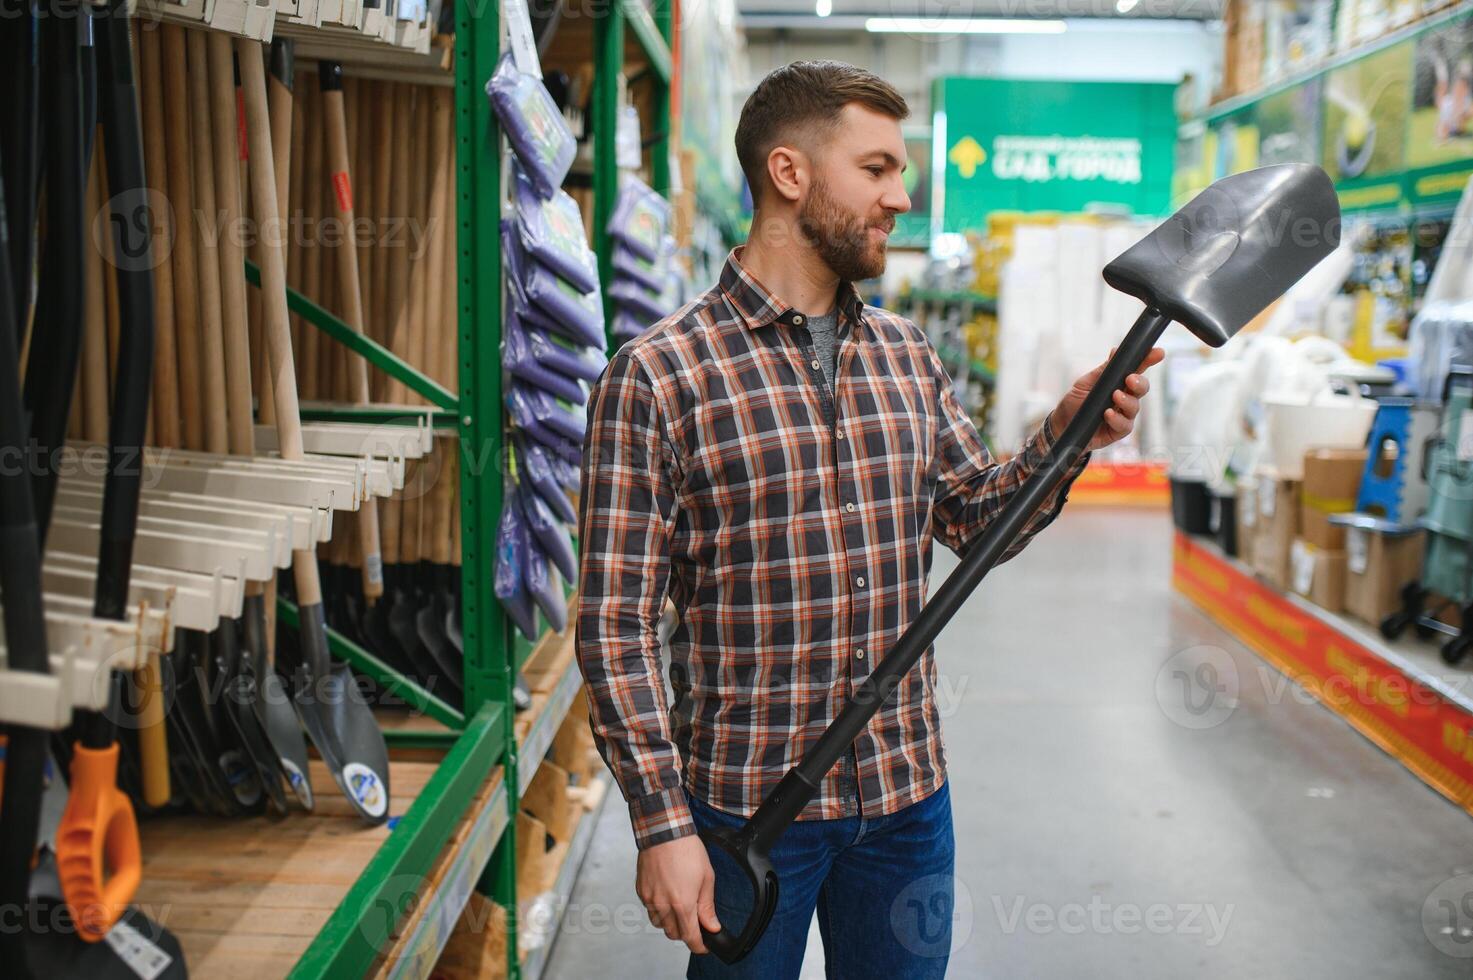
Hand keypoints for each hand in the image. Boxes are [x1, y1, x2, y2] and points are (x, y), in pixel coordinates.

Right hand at [636, 833, 720, 953]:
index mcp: (683, 904)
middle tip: (694, 921)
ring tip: (679, 906)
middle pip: (673, 934)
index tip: (704, 946)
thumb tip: (712, 926)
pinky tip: (666, 895)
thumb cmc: (687, 851)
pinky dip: (658, 909)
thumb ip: (707, 906)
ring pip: (660, 924)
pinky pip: (650, 910)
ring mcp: (650, 899)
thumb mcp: (707, 878)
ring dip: (670, 922)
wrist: (664, 832)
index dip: (699, 946)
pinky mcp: (641, 891)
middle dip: (685, 933)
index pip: (690, 937)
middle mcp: (664, 906)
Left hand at [1047, 347, 1165, 451]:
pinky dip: (1117, 419)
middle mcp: (1125, 398)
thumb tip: (1116, 351)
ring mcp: (1123, 415)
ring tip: (1115, 396)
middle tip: (1130, 379)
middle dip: (1140, 382)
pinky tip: (1108, 413)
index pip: (1136, 369)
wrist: (1061, 426)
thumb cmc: (1075, 403)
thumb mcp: (1085, 383)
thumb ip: (1103, 370)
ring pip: (1135, 407)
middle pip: (1142, 388)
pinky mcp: (1118, 431)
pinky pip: (1124, 425)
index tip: (1157, 352)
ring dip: (1127, 401)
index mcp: (1118, 383)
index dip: (1148, 360)